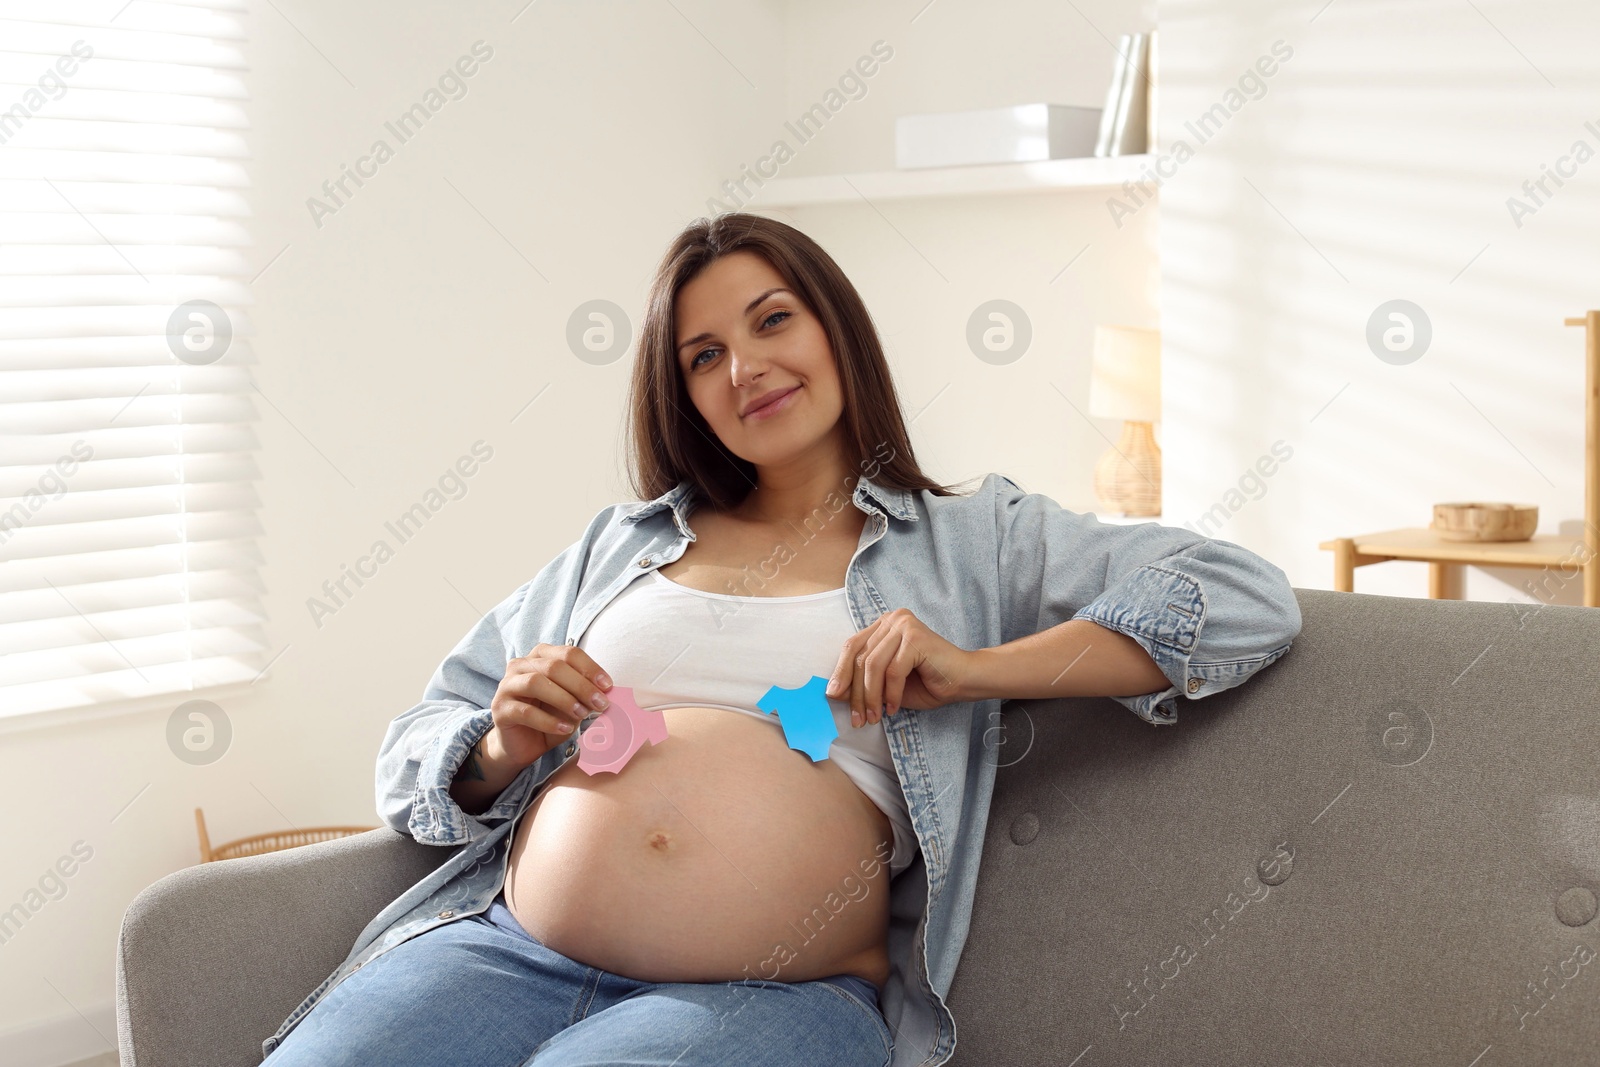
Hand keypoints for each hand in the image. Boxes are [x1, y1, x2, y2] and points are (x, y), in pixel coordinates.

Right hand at [488, 642, 613, 766]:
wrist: (522, 745)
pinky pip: (525, 711)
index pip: (568, 653)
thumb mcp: (572, 704)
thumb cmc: (550, 717)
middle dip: (581, 685)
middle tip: (600, 704)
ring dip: (564, 699)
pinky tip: (565, 729)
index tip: (608, 686)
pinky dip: (548, 721)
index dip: (590, 668)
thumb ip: (584, 696)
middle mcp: (521, 665)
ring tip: (582, 714)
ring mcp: (507, 685)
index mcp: (541, 656)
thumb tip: (605, 695)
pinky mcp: (499, 709)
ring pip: (536, 683)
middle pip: (554, 666)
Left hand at [824, 608, 973, 725]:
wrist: (965, 680)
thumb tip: (834, 691)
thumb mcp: (887, 685)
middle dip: (855, 692)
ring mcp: (904, 625)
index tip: (833, 697)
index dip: (841, 672)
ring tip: (874, 717)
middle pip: (860, 657)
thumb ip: (863, 682)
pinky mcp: (916, 638)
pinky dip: (891, 694)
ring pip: (873, 665)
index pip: (853, 647)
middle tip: (856, 718)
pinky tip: (894, 708)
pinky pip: (892, 671)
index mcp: (883, 625)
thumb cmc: (928, 682)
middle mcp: (892, 619)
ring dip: (871, 697)